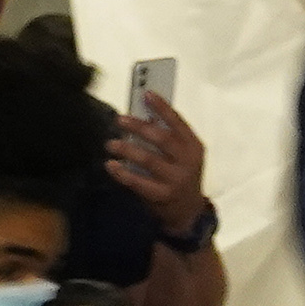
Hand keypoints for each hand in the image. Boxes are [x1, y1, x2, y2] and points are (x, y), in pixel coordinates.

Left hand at [108, 92, 209, 236]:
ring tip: (110, 144)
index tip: (146, 93)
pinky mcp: (162, 195)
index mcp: (194, 147)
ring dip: (127, 149)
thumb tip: (142, 117)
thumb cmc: (180, 175)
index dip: (162, 107)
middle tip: (119, 120)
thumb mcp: (183, 156)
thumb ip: (168, 138)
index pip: (178, 123)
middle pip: (162, 139)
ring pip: (148, 160)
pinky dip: (122, 173)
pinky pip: (138, 182)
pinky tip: (111, 165)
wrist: (188, 212)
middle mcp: (188, 162)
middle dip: (139, 127)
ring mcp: (175, 179)